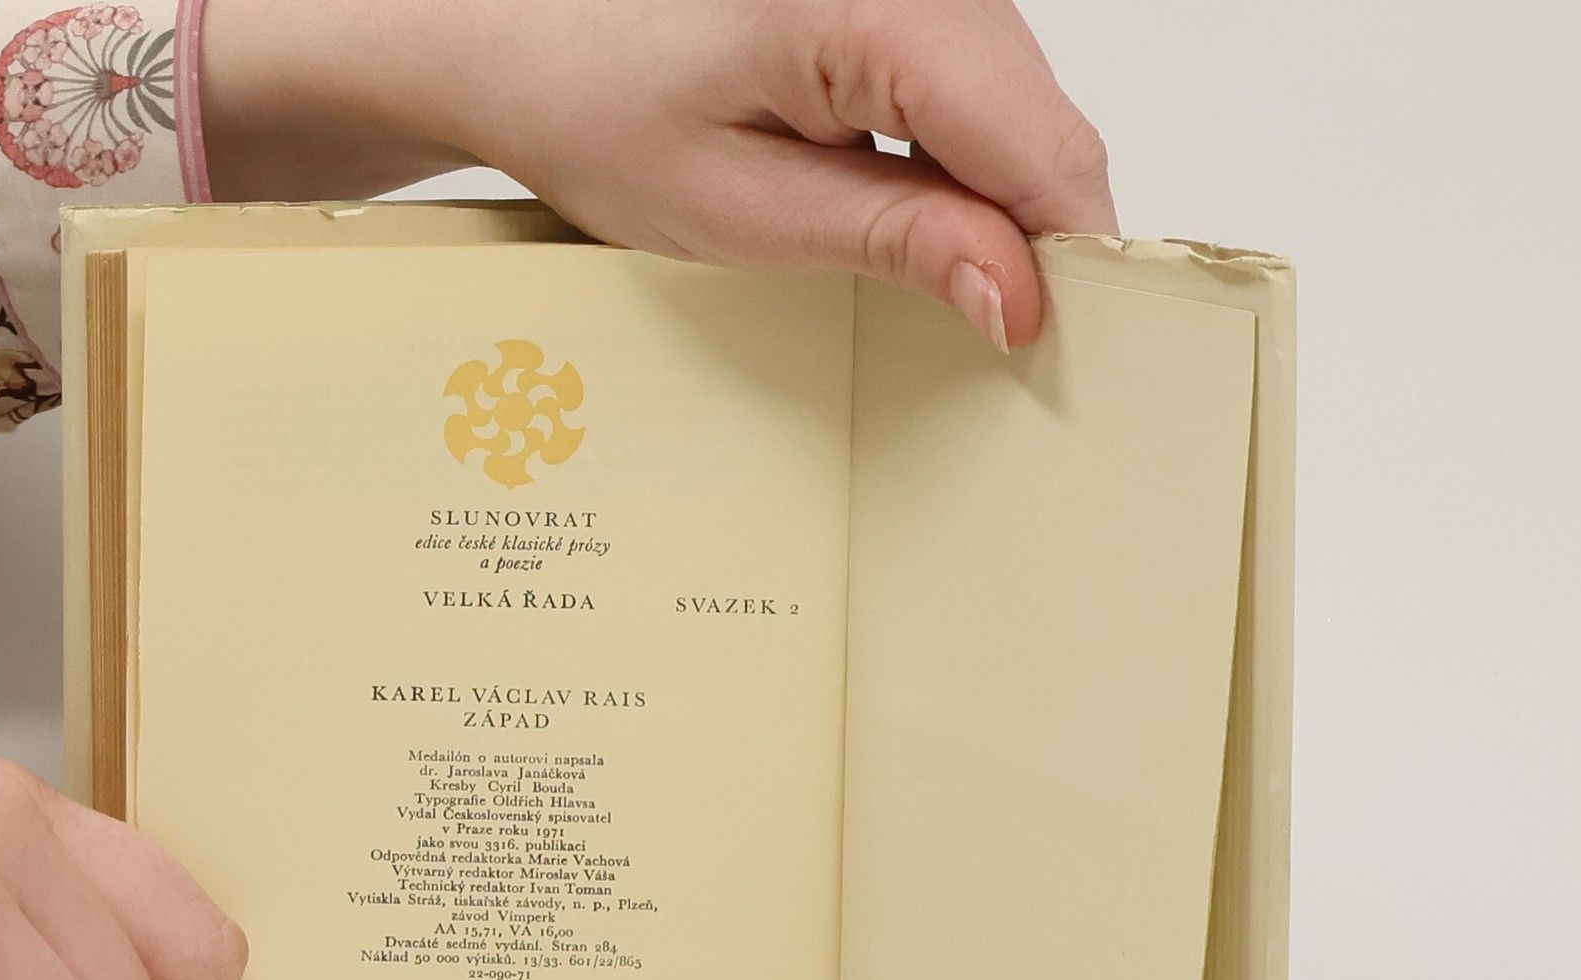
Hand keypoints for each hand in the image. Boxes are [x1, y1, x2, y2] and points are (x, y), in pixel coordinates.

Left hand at [202, 0, 1115, 349]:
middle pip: (1046, 125)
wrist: (523, 32)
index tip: (1035, 345)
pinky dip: (966, 160)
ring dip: (999, 201)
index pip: (1041, 147)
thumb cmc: (597, 106)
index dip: (1057, 258)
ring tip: (926, 268)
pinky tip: (910, 209)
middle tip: (982, 333)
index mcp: (877, 8)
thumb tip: (1015, 294)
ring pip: (1023, 108)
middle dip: (1033, 236)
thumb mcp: (744, 208)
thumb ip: (897, 241)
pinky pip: (981, 84)